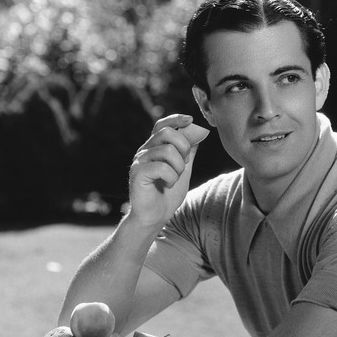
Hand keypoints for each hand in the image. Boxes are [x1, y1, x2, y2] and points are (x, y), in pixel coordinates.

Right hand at [127, 114, 208, 228]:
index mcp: (154, 148)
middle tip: (184, 164)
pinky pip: (162, 167)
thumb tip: (198, 133)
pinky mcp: (137, 173)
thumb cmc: (167, 194)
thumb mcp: (183, 170)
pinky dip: (171, 178)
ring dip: (178, 168)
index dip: (176, 119)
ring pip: (167, 151)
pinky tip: (166, 185)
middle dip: (183, 147)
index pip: (162, 125)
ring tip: (174, 179)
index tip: (190, 120)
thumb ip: (188, 152)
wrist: (155, 216)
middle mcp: (145, 151)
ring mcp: (139, 161)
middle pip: (166, 133)